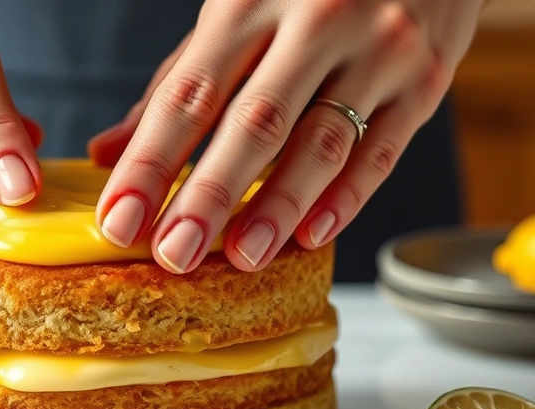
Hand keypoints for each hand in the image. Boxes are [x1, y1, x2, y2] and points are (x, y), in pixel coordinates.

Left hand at [89, 0, 482, 272]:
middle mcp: (315, 19)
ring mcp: (377, 48)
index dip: (150, 162)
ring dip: (278, 207)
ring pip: (321, 141)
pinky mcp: (426, 78)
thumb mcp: (235, 14)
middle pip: (254, 122)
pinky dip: (346, 198)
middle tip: (174, 254)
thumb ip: (177, 82)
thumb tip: (107, 152)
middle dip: (209, 195)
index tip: (118, 219)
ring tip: (242, 257)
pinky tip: (310, 236)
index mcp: (248, 0)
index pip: (188, 94)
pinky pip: (382, 149)